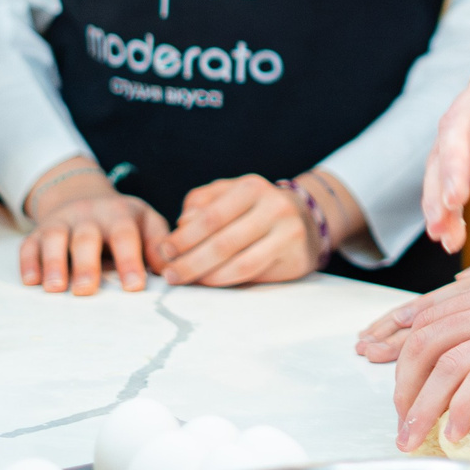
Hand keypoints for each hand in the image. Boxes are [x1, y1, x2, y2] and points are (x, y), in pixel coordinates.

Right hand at [20, 165, 166, 294]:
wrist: (81, 195)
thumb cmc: (122, 221)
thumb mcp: (146, 223)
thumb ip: (159, 245)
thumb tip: (174, 271)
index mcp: (119, 215)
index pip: (125, 235)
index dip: (130, 259)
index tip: (134, 287)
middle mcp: (88, 215)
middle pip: (87, 237)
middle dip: (86, 264)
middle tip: (86, 290)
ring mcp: (61, 222)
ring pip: (55, 238)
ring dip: (54, 262)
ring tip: (55, 288)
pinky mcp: (38, 233)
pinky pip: (29, 245)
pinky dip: (28, 262)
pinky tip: (30, 281)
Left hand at [160, 175, 322, 286]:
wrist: (306, 219)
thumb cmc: (255, 208)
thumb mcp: (228, 194)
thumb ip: (201, 203)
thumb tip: (180, 225)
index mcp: (251, 188)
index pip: (211, 216)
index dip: (184, 237)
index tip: (164, 251)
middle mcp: (273, 207)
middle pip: (222, 242)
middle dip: (190, 261)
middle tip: (169, 274)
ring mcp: (287, 233)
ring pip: (238, 262)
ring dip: (206, 275)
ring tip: (184, 280)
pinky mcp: (294, 258)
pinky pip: (254, 274)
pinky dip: (226, 280)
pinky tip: (209, 282)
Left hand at [388, 268, 469, 450]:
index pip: (431, 308)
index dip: (397, 333)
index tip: (374, 356)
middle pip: (428, 339)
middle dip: (402, 379)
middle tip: (398, 415)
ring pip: (446, 365)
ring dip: (422, 407)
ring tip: (413, 437)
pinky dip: (461, 409)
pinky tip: (455, 431)